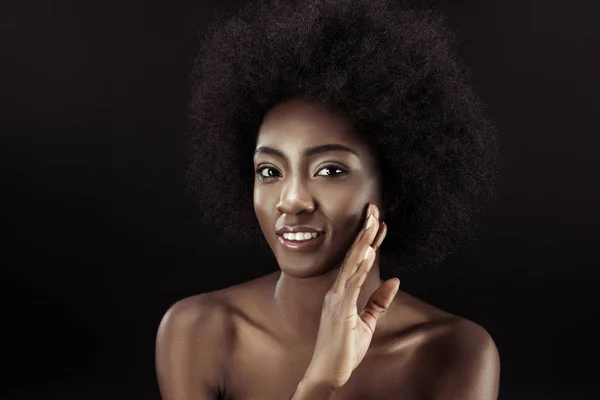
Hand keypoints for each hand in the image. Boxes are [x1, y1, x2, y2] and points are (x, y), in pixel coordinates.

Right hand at [304, 203, 400, 388]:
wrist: (327, 372)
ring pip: (352, 263)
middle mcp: (337, 290)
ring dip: (364, 242)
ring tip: (374, 223)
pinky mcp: (339, 308)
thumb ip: (379, 302)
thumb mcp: (367, 323)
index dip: (369, 241)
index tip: (379, 222)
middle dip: (365, 232)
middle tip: (374, 210)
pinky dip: (360, 267)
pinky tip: (368, 252)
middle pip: (354, 255)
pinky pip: (351, 283)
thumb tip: (395, 281)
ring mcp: (336, 298)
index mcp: (342, 292)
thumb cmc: (343, 349)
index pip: (358, 260)